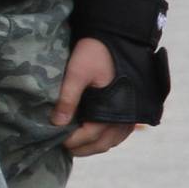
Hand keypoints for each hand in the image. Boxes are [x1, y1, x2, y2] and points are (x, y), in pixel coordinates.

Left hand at [52, 36, 135, 156]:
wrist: (120, 38)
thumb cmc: (97, 53)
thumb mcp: (78, 72)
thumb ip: (68, 98)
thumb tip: (57, 123)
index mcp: (113, 109)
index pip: (90, 136)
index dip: (72, 141)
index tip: (56, 141)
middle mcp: (126, 117)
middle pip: (102, 144)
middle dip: (81, 148)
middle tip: (62, 146)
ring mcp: (132, 116)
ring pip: (111, 141)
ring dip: (93, 144)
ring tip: (74, 142)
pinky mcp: (132, 110)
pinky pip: (118, 133)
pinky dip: (104, 138)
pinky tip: (90, 134)